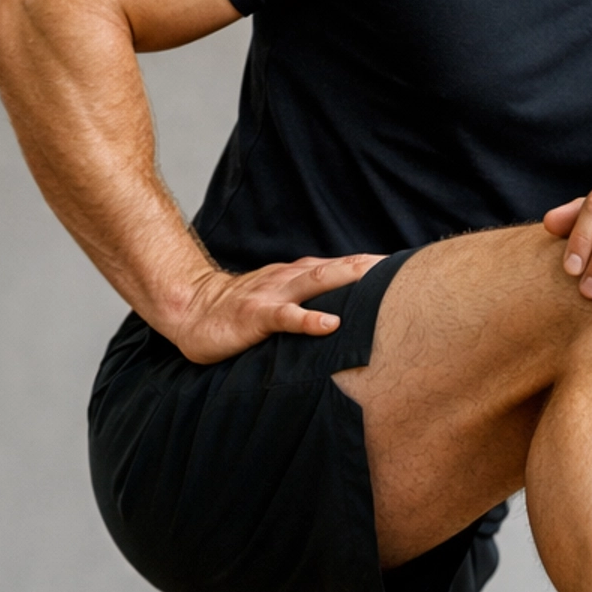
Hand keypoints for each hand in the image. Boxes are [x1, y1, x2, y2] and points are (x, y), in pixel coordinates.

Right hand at [165, 253, 384, 363]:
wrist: (188, 309)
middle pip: (333, 270)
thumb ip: (306, 299)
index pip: (337, 268)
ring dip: (345, 280)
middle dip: (366, 268)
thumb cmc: (237, 310)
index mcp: (294, 276)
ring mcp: (271, 296)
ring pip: (314, 284)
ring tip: (374, 280)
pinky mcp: (255, 316)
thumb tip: (344, 311)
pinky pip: (286, 318)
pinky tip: (330, 324)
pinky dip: (309, 321)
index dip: (368, 267)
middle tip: (399, 268)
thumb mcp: (277, 300)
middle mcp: (286, 280)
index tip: (403, 268)